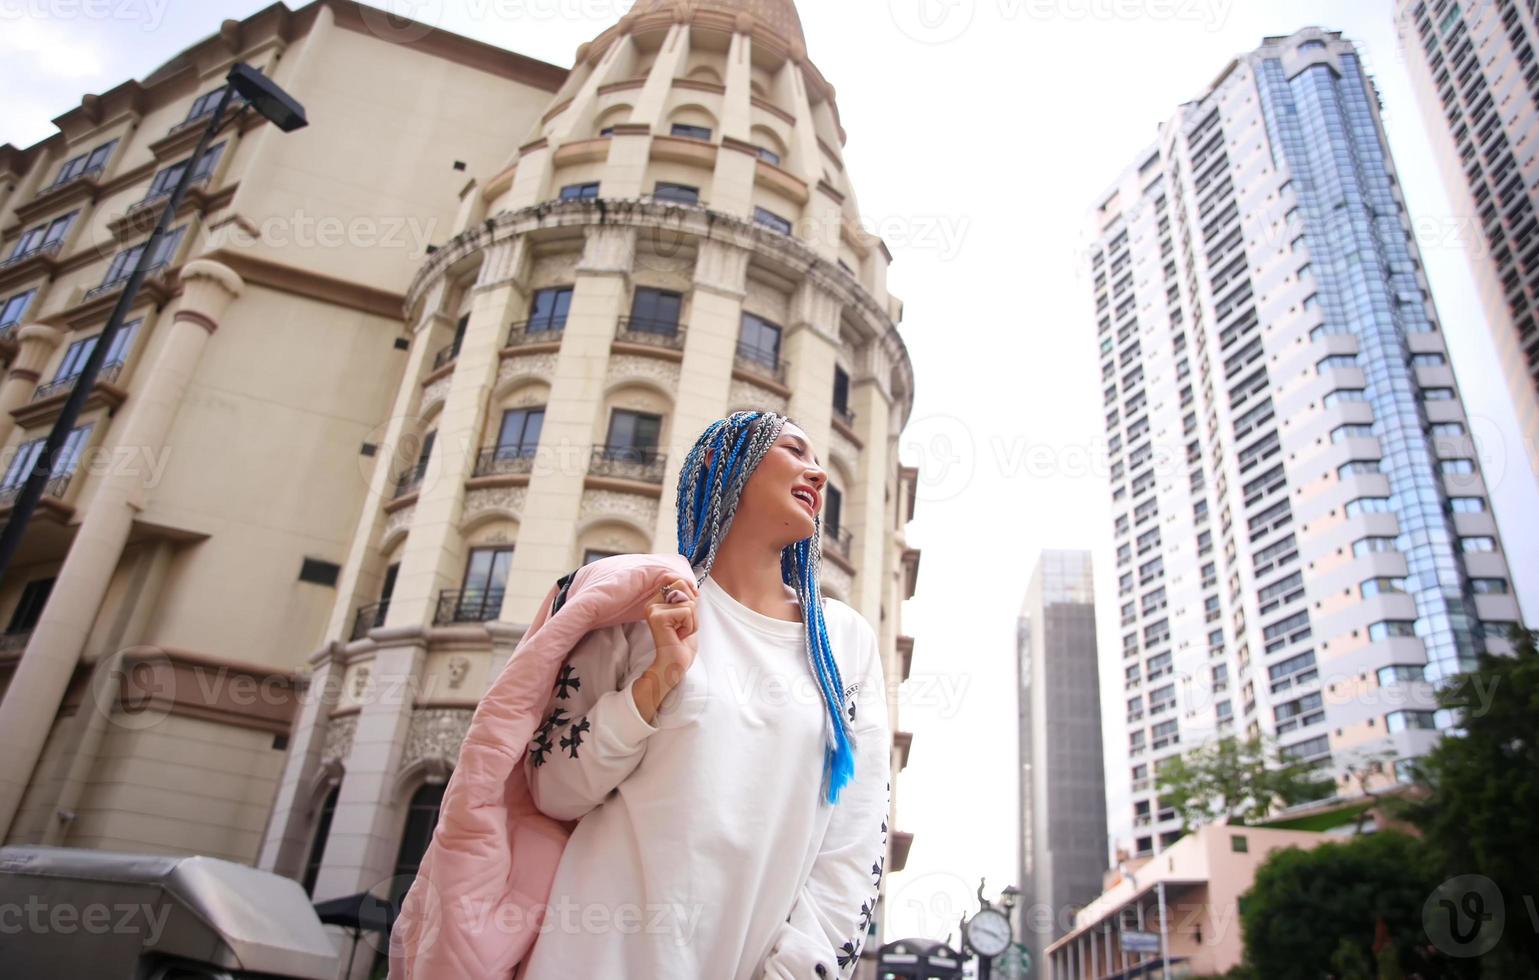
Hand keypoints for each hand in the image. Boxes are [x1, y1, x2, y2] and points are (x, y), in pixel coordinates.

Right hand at [642, 576, 699, 691]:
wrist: (674, 665)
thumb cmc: (682, 643)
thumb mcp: (687, 615)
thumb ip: (686, 598)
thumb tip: (690, 583)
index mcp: (656, 601)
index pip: (675, 579)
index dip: (688, 588)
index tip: (692, 604)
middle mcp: (651, 603)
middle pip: (682, 584)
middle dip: (692, 606)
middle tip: (682, 624)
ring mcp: (653, 609)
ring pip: (688, 601)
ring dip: (692, 620)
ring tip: (680, 632)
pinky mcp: (658, 617)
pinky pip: (687, 612)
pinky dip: (690, 626)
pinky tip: (679, 636)